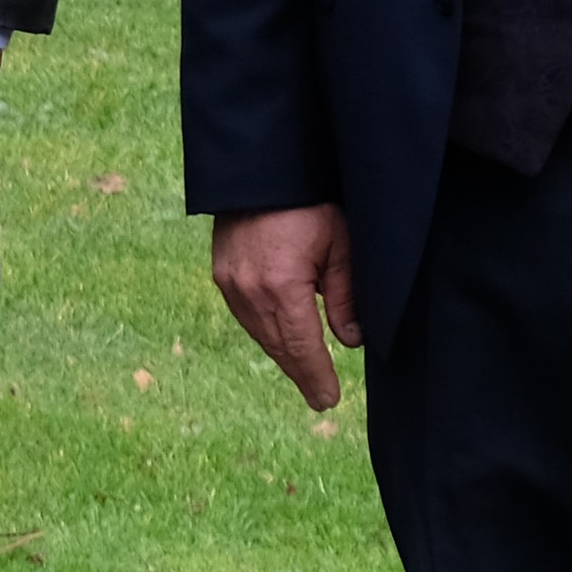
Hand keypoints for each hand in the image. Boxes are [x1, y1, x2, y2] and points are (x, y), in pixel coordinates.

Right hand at [211, 202, 359, 414]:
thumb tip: (350, 339)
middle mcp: (249, 291)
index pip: (303, 346)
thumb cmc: (307, 202)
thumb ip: (344, 295)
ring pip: (260, 334)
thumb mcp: (339, 243)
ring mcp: (230, 284)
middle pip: (279, 346)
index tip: (329, 400)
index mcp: (281, 286)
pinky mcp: (222, 274)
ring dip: (284, 356)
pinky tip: (281, 341)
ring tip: (306, 373)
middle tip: (321, 396)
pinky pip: (246, 317)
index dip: (317, 376)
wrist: (258, 171)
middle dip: (302, 374)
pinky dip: (266, 333)